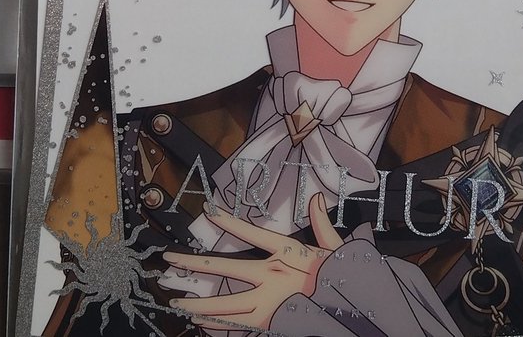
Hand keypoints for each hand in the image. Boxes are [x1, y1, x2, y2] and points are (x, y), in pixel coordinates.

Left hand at [161, 193, 343, 331]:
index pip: (253, 234)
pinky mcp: (269, 325)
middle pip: (226, 269)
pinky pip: (237, 326)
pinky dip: (217, 325)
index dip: (230, 221)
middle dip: (194, 264)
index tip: (209, 210)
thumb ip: (322, 224)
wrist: (354, 314)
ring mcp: (268, 305)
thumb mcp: (336, 249)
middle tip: (168, 261)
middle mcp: (273, 278)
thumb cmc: (344, 280)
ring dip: (199, 303)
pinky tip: (201, 322)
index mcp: (288, 255)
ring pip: (225, 304)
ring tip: (176, 302)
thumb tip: (316, 197)